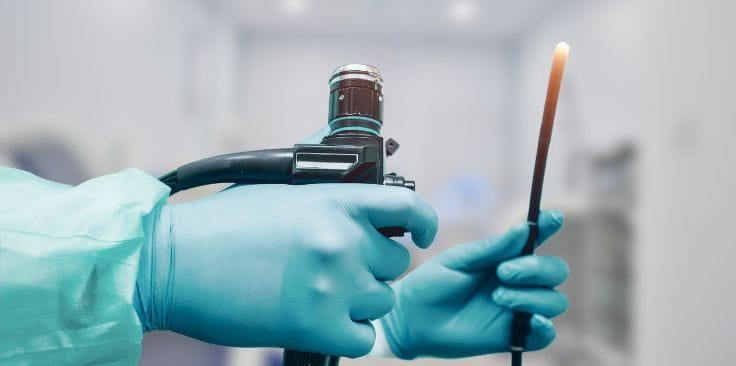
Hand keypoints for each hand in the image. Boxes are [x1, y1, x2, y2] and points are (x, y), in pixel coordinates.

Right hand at [135, 183, 437, 356]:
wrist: (173, 264)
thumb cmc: (220, 222)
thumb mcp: (274, 183)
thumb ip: (318, 161)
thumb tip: (342, 140)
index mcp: (334, 201)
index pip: (408, 207)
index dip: (423, 223)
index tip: (422, 234)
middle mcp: (342, 241)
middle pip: (395, 261)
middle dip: (374, 265)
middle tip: (339, 268)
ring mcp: (333, 286)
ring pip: (382, 300)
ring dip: (360, 300)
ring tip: (323, 294)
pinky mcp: (317, 328)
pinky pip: (365, 338)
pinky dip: (349, 333)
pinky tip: (322, 321)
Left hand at [381, 211, 567, 358]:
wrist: (412, 318)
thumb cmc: (433, 284)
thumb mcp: (460, 260)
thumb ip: (493, 248)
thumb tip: (525, 229)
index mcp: (506, 257)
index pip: (537, 239)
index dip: (549, 226)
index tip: (552, 218)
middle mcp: (519, 282)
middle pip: (555, 271)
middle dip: (536, 268)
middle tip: (503, 272)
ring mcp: (519, 309)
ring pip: (554, 301)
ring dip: (533, 296)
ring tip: (497, 296)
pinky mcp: (515, 336)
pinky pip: (545, 334)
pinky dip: (545, 327)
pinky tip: (531, 320)